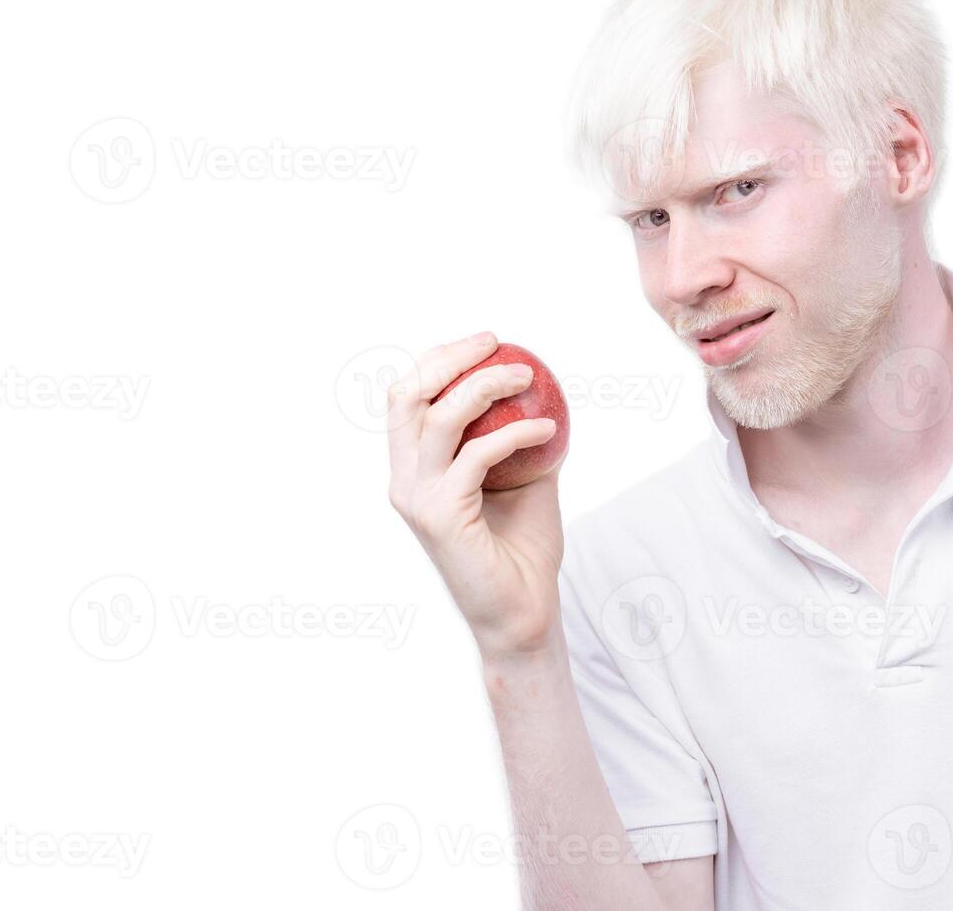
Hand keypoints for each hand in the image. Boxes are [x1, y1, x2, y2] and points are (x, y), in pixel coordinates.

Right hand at [386, 332, 565, 660]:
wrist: (524, 612)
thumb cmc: (523, 549)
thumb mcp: (524, 478)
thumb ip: (516, 437)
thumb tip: (541, 389)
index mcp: (414, 469)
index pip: (407, 397)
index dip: (439, 358)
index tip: (486, 341)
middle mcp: (404, 480)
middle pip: (407, 395)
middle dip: (449, 358)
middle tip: (496, 343)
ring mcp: (416, 498)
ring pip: (437, 418)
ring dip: (485, 386)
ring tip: (526, 376)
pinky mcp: (439, 517)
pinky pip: (477, 456)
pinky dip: (514, 433)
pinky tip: (547, 431)